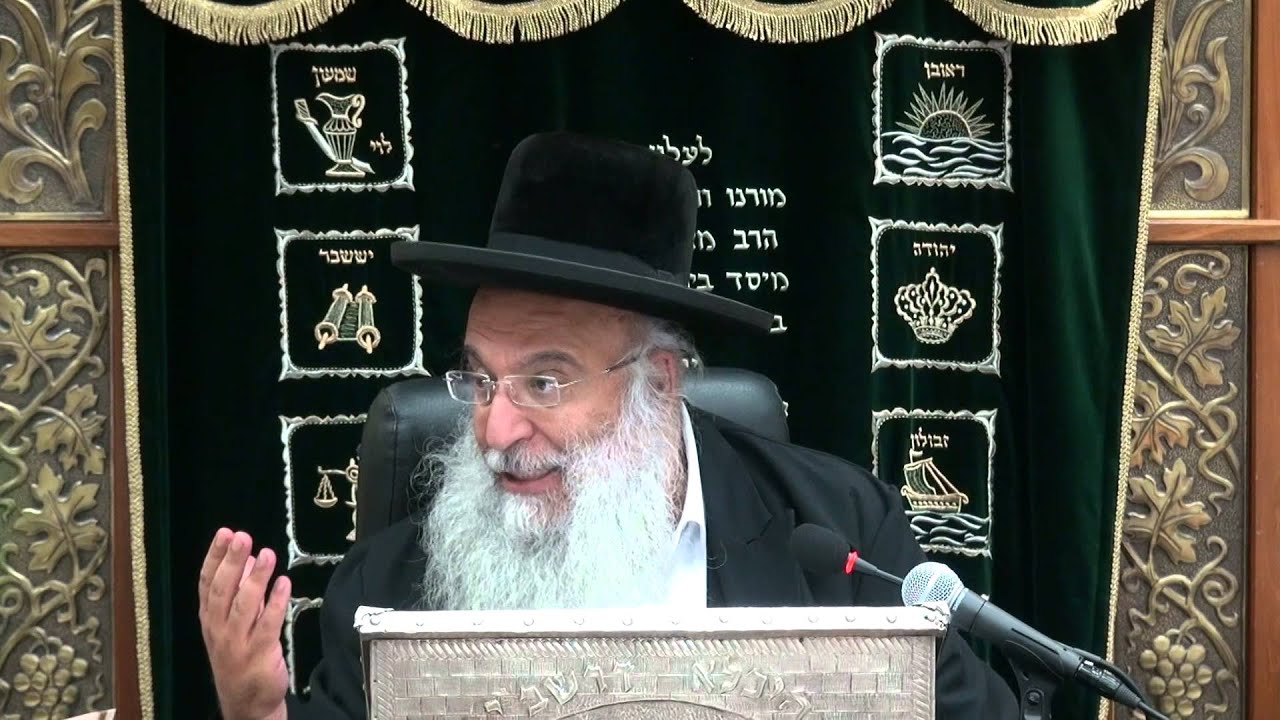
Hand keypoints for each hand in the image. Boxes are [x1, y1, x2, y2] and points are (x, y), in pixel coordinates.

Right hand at [198, 529, 290, 719]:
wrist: (246, 701)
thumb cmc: (239, 656)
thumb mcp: (230, 623)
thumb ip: (237, 591)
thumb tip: (247, 558)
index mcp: (210, 618)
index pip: (208, 583)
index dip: (215, 557)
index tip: (225, 534)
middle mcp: (218, 629)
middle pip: (223, 590)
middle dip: (232, 562)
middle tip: (242, 537)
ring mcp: (237, 642)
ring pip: (244, 606)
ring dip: (255, 578)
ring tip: (266, 554)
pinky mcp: (259, 654)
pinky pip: (267, 625)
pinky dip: (275, 603)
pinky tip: (284, 584)